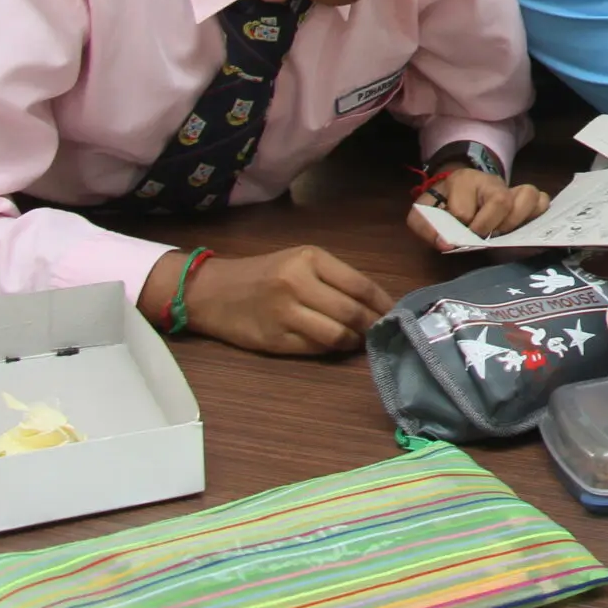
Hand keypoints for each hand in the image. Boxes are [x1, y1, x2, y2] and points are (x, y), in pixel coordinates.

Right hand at [147, 246, 394, 355]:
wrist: (211, 291)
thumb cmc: (263, 273)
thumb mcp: (299, 261)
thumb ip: (334, 278)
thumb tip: (376, 302)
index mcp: (309, 259)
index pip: (360, 285)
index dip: (383, 303)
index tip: (396, 312)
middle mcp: (297, 283)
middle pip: (352, 312)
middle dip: (373, 325)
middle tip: (383, 331)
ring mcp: (284, 313)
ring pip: (337, 334)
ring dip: (355, 341)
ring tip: (360, 340)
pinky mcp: (274, 340)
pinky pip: (315, 348)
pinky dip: (332, 348)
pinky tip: (336, 345)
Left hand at [413, 167, 550, 246]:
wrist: (457, 188)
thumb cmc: (443, 204)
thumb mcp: (423, 213)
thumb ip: (427, 228)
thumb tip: (446, 244)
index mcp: (463, 181)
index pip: (463, 211)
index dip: (459, 230)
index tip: (455, 238)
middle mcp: (491, 181)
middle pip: (501, 201)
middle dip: (489, 226)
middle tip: (480, 237)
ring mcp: (512, 187)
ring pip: (528, 196)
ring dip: (515, 222)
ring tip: (500, 233)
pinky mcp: (526, 196)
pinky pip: (542, 201)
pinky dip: (535, 216)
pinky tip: (521, 228)